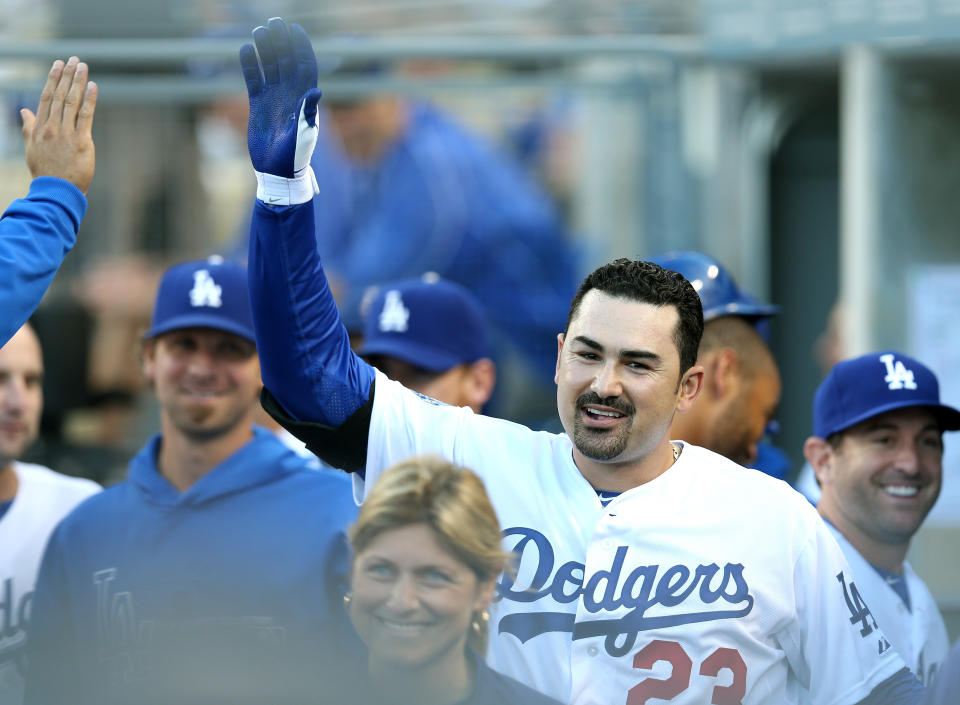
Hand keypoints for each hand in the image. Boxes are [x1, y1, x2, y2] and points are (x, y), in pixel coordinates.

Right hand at [21, 57, 97, 193]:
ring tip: (83, 66)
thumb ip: (29, 128)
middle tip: (74, 59)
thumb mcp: (31, 148)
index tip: (58, 65)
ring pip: (72, 102)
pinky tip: (93, 86)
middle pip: (59, 96)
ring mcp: (66, 134)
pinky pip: (86, 116)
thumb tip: (24, 111)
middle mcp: (52, 128)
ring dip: (78, 82)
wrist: (57, 191)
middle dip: (67, 76)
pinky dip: (89, 100)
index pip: (46, 98)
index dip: (53, 79)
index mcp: (39, 128)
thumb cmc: (45, 171)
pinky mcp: (82, 142)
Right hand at [239, 18, 320, 191]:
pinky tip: (245, 49)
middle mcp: (290, 94)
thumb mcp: (304, 133)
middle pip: (287, 61)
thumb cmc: (296, 155)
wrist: (277, 171)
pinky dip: (250, 65)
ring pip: (270, 66)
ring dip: (266, 49)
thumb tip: (316, 91)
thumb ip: (308, 112)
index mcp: (306, 98)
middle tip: (274, 22)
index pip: (305, 66)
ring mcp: (274, 97)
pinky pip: (254, 79)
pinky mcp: (258, 104)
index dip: (301, 47)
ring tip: (259, 31)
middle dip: (282, 42)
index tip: (295, 29)